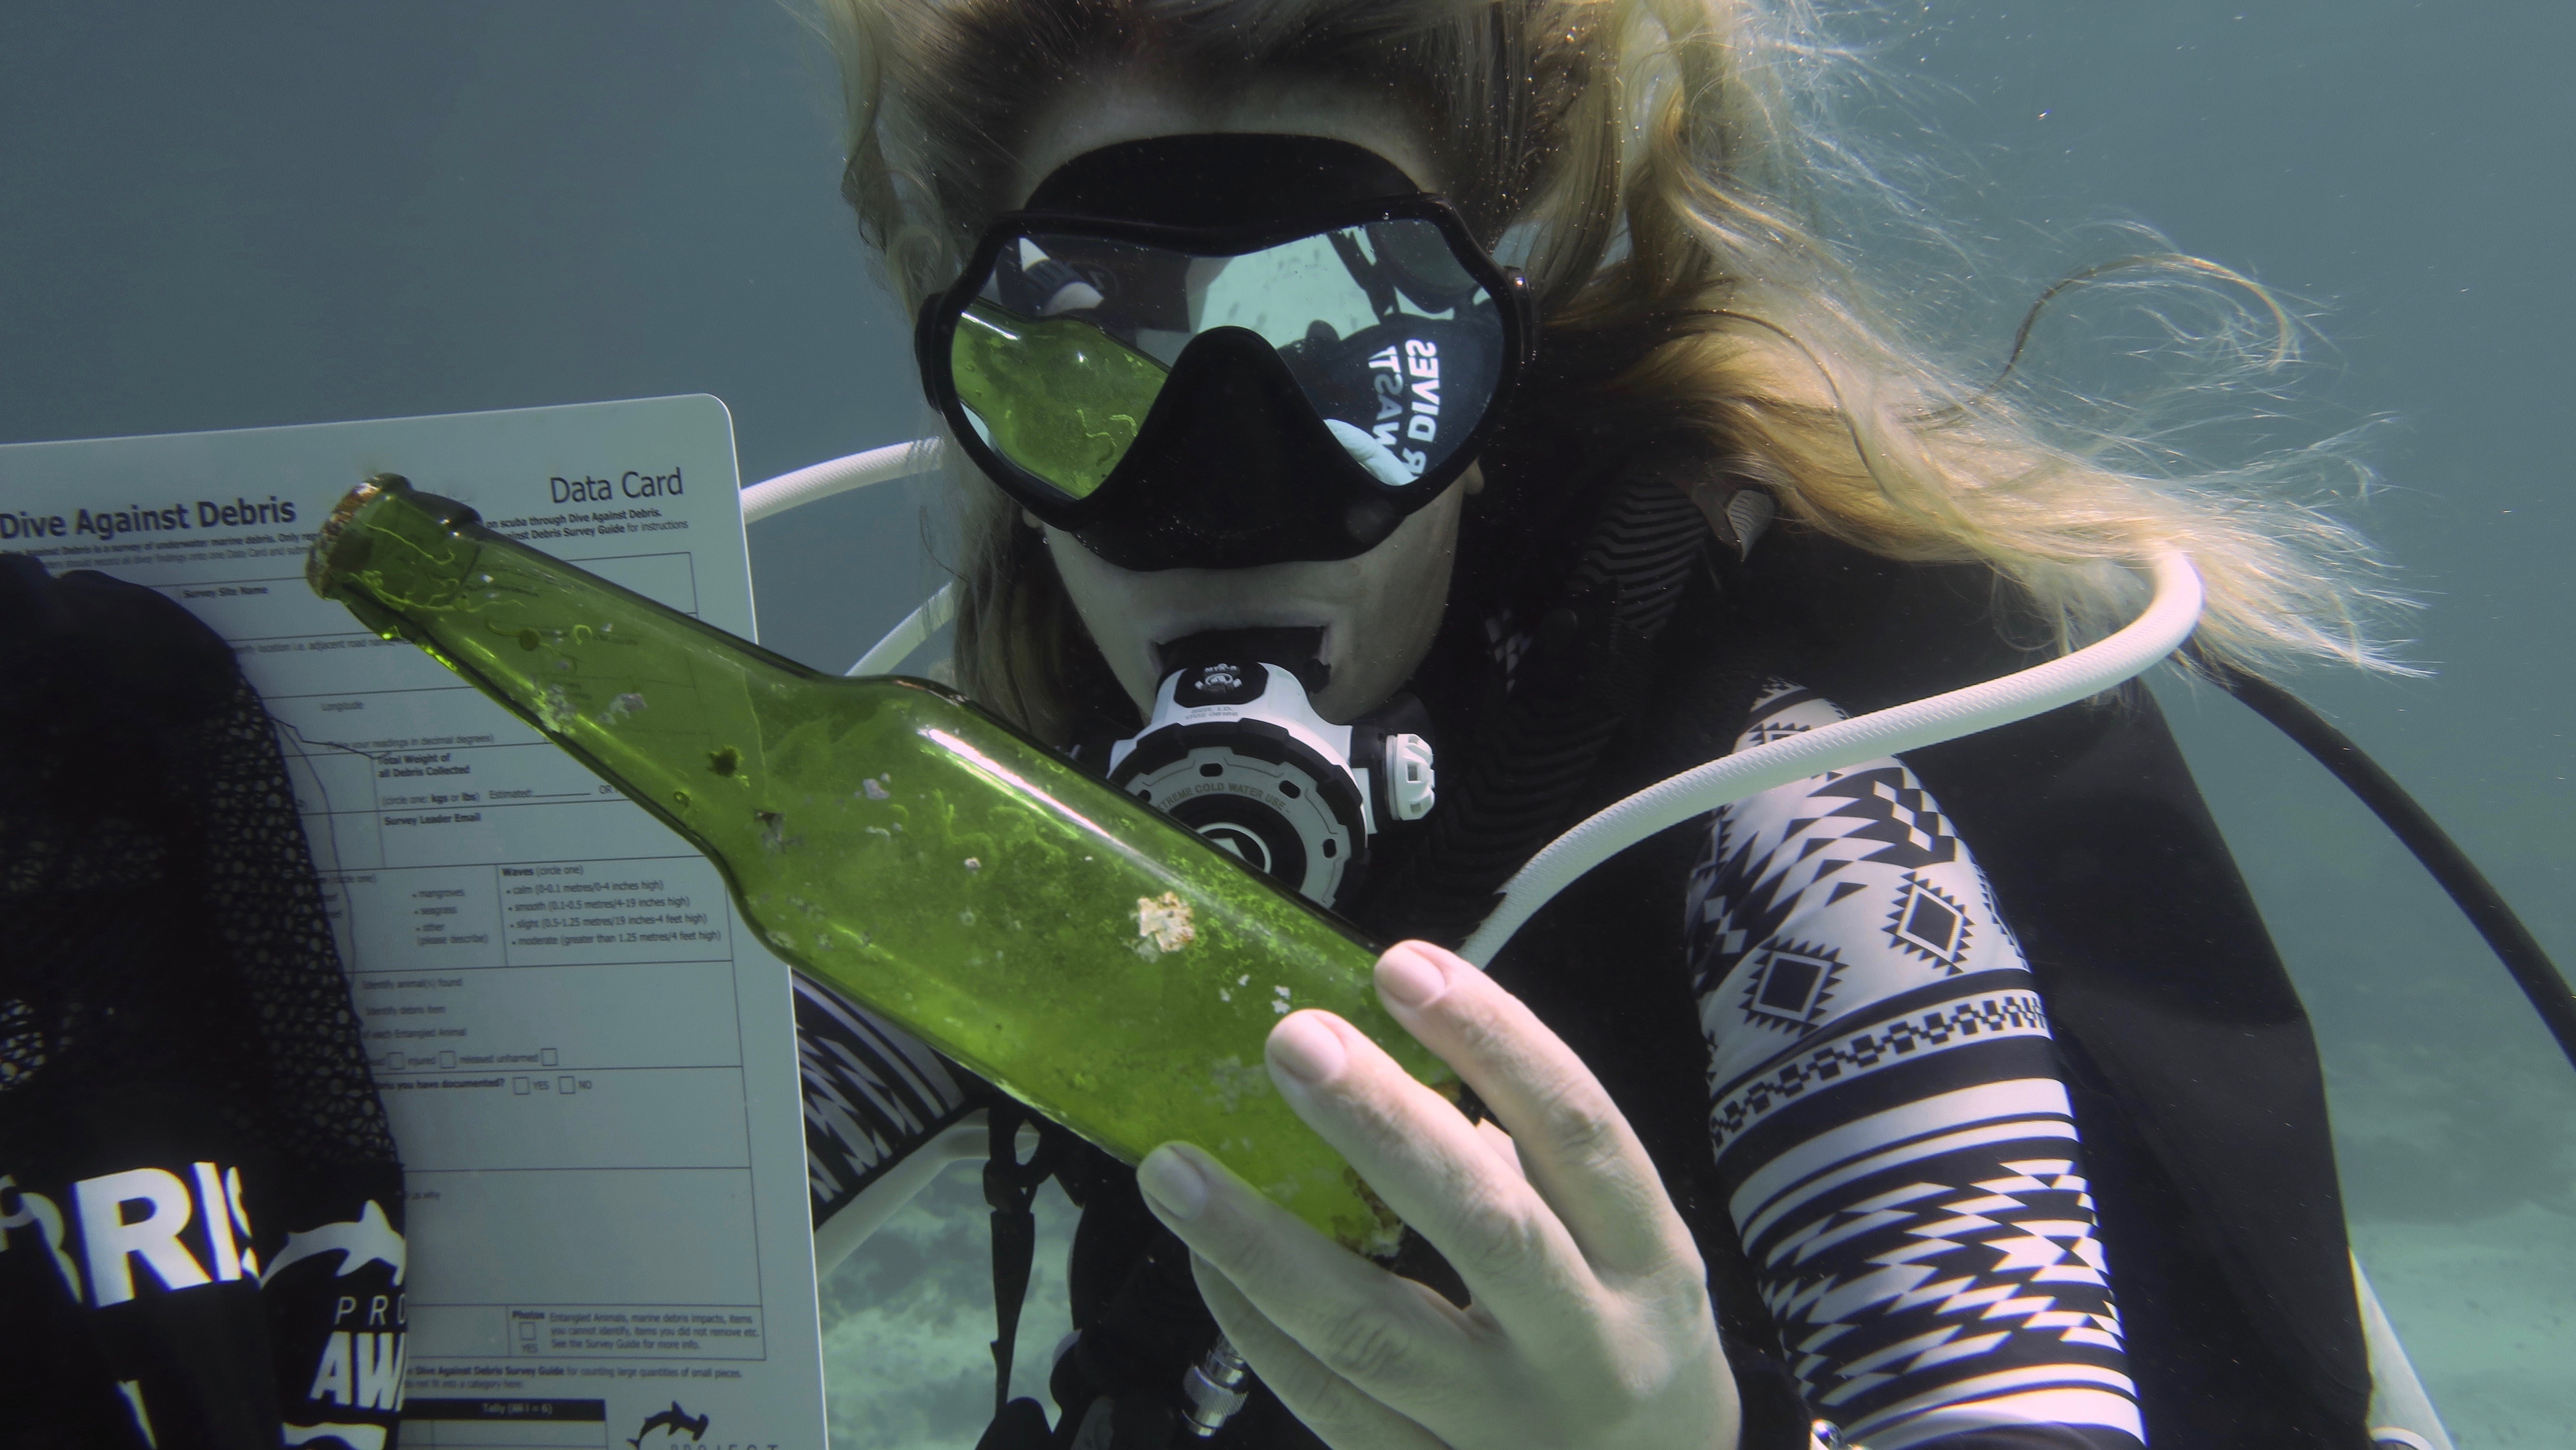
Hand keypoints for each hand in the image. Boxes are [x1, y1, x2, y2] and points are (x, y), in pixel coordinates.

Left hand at [1136, 941, 1741, 1449]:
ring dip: (1263, 1242)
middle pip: (1484, 1224)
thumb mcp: (1627, 1249)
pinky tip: (1205, 1262)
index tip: (1403, 965)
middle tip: (1292, 1040)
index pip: (1576, 1131)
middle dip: (1383, 1126)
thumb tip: (1403, 1053)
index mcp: (1648, 1261)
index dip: (1496, 1042)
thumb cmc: (1627, 1338)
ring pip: (1375, 1330)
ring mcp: (1504, 1427)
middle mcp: (1587, 1346)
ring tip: (1174, 1167)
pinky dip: (1258, 1328)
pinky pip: (1330, 1404)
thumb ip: (1533, 1161)